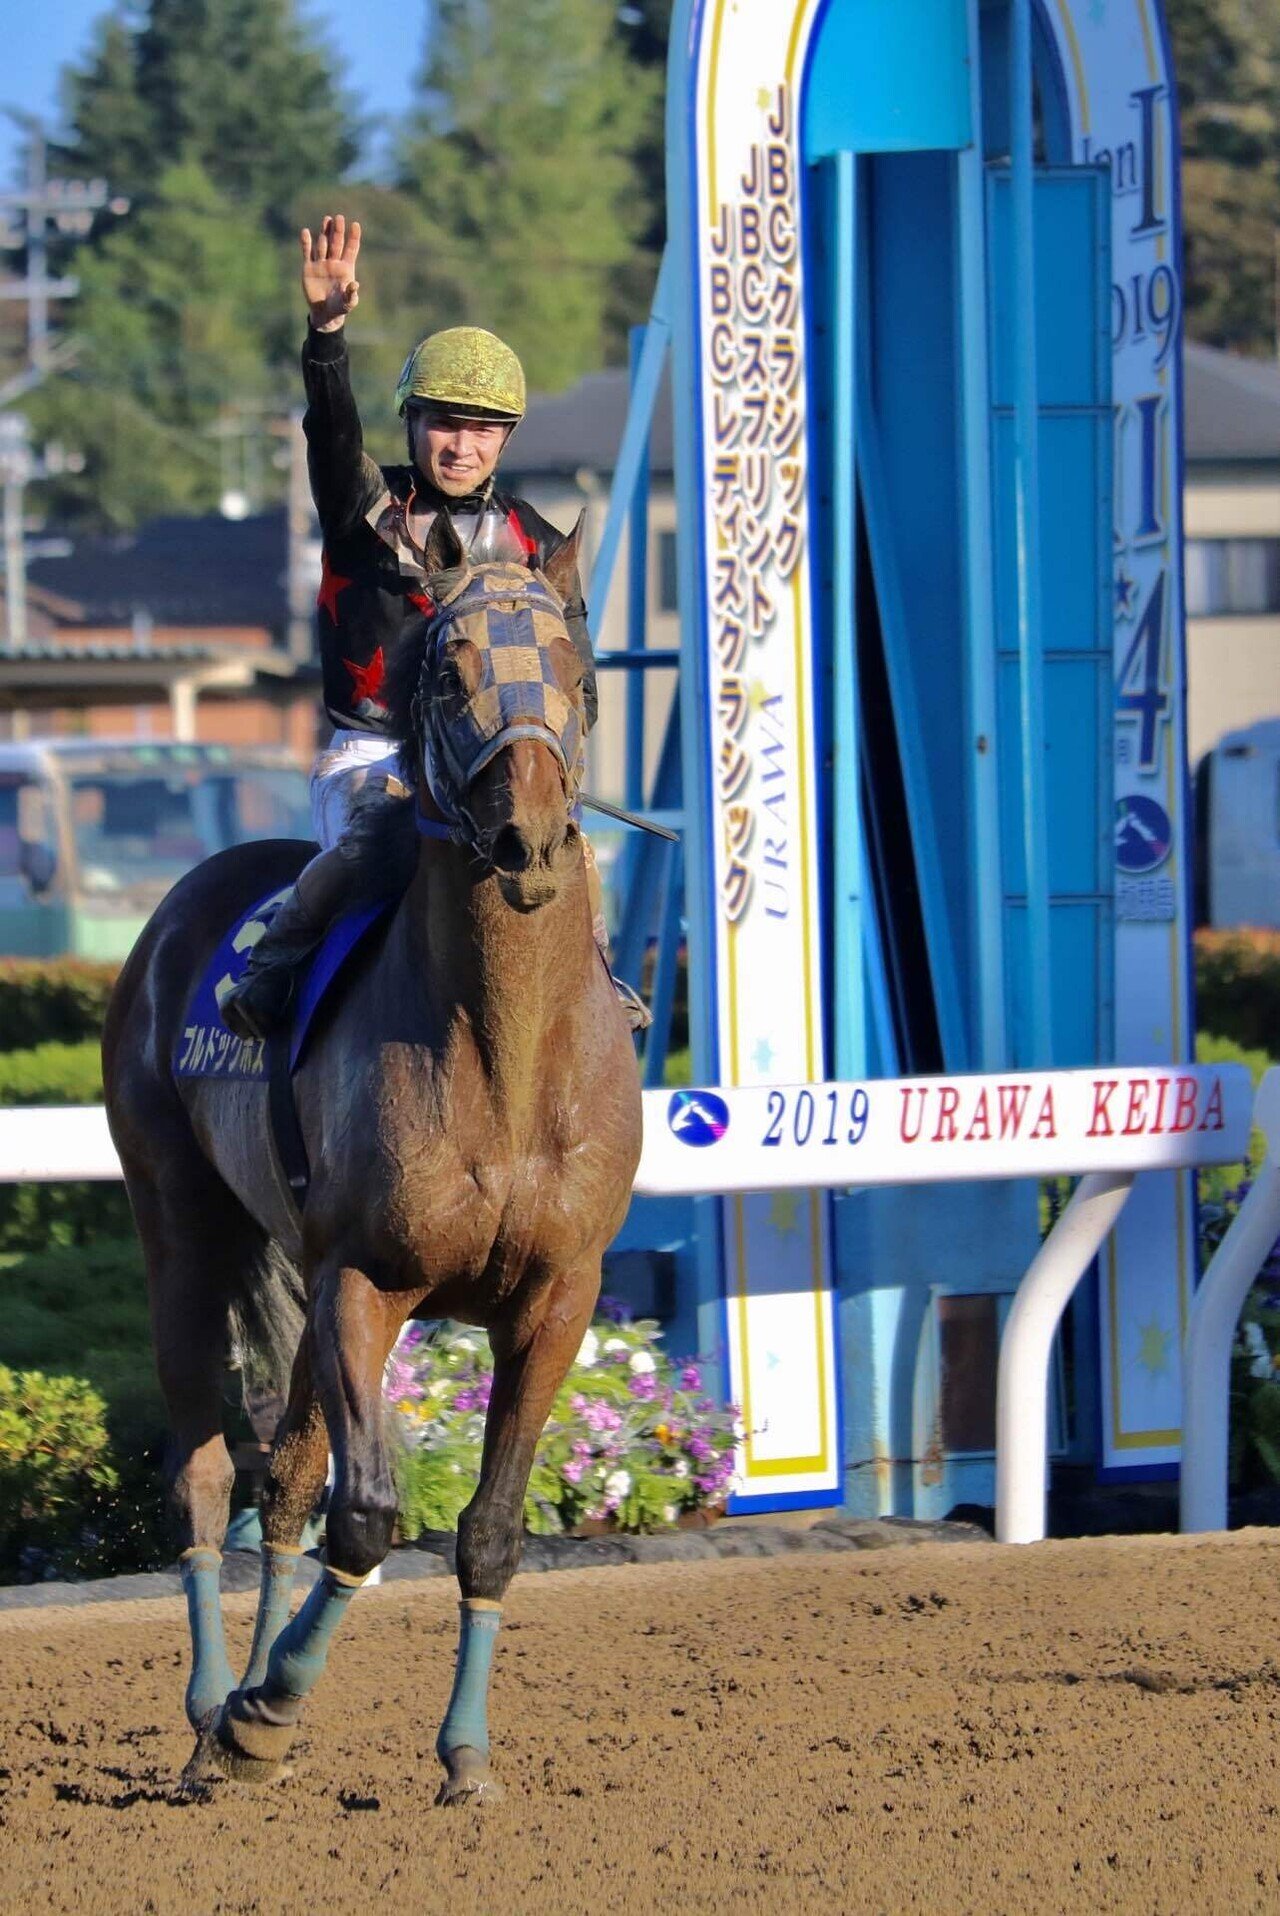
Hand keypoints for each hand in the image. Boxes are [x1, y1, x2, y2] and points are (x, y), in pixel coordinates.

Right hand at [300, 214, 360, 331]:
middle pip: (337, 243)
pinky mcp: (309, 267)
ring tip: (327, 220)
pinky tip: (305, 232)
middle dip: (338, 230)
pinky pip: (307, 252)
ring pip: (323, 244)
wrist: (324, 313)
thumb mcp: (348, 303)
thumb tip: (355, 284)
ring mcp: (321, 263)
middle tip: (339, 218)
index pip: (351, 249)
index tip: (356, 225)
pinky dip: (306, 242)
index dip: (353, 237)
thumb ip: (351, 294)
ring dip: (324, 232)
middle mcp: (334, 262)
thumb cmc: (339, 307)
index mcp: (346, 268)